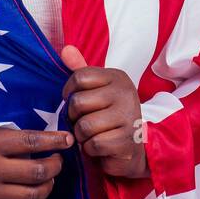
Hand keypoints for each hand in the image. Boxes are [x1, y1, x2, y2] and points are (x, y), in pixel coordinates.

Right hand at [0, 127, 74, 198]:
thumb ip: (15, 139)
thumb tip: (50, 140)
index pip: (32, 141)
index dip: (54, 141)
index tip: (68, 140)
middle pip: (37, 171)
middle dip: (55, 166)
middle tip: (57, 162)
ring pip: (32, 195)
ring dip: (48, 187)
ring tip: (48, 180)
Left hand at [60, 45, 148, 178]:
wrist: (133, 149)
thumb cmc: (109, 117)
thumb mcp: (97, 90)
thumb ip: (81, 69)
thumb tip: (66, 49)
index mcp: (117, 77)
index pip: (79, 77)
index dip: (69, 93)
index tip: (76, 103)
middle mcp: (126, 93)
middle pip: (77, 102)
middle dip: (74, 118)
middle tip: (85, 122)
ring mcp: (129, 117)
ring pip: (83, 126)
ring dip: (81, 136)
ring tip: (92, 135)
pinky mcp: (127, 141)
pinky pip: (93, 144)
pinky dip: (91, 150)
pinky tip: (101, 147)